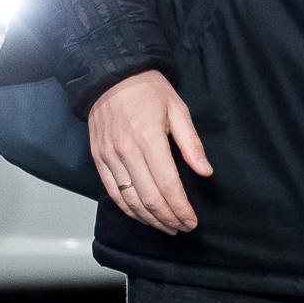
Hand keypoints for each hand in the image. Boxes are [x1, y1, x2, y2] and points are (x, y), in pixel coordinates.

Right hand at [87, 70, 212, 234]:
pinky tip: (142, 216)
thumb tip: (205, 172)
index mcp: (149, 138)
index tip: (192, 221)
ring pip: (129, 200)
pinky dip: (128, 210)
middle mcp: (126, 151)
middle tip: (183, 228)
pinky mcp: (98, 159)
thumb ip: (191, 143)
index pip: (167, 184)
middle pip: (148, 198)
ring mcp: (109, 157)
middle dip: (168, 218)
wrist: (110, 75)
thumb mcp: (177, 108)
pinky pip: (112, 193)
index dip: (180, 208)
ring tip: (166, 227)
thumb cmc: (149, 90)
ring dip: (149, 219)